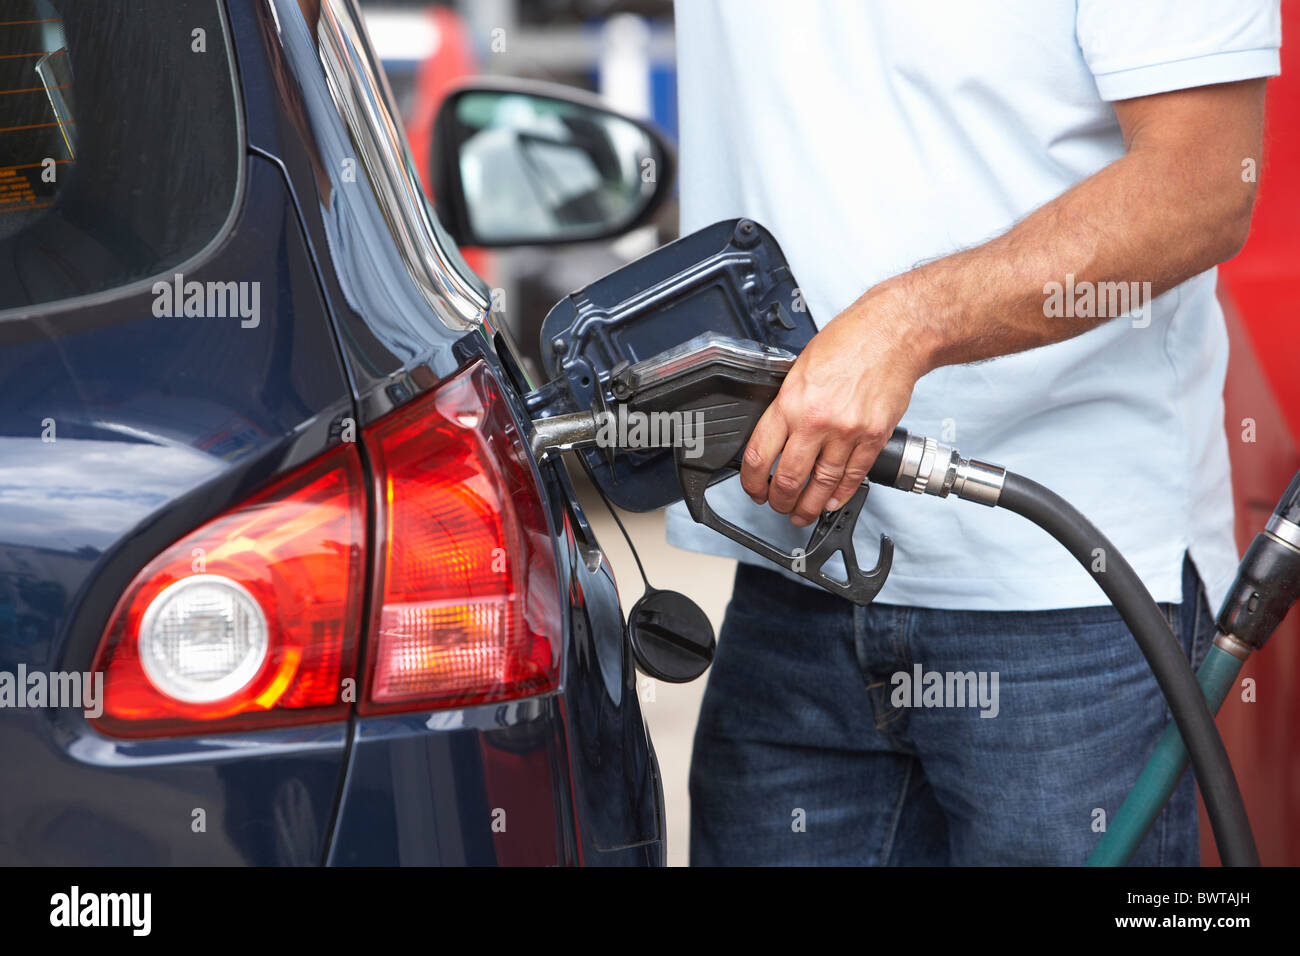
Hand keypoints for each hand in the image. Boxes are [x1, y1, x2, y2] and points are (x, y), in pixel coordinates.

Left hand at [739, 282, 933, 525]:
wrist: (894, 332)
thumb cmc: (849, 342)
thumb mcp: (800, 368)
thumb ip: (787, 404)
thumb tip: (773, 436)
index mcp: (791, 401)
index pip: (760, 455)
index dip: (752, 482)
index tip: (754, 489)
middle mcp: (817, 420)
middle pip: (789, 478)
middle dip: (779, 501)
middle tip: (777, 505)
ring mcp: (847, 432)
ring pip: (822, 484)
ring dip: (809, 506)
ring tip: (802, 513)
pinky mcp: (874, 437)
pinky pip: (853, 476)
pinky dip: (840, 494)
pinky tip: (831, 501)